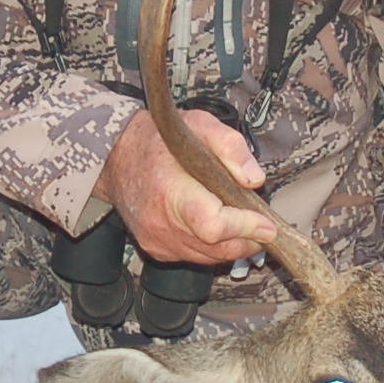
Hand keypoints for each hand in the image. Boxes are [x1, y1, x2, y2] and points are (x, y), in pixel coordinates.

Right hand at [94, 109, 275, 266]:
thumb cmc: (156, 140)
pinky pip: (195, 257)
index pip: (213, 225)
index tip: (266, 224)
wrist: (116, 156)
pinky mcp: (157, 249)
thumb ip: (230, 147)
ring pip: (209, 258)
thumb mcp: (199, 124)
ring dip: (233, 246)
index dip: (245, 228)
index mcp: (171, 190)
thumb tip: (254, 179)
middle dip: (247, 239)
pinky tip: (216, 227)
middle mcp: (161, 222)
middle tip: (262, 224)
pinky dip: (213, 248)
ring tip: (244, 224)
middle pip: (216, 248)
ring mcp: (157, 239)